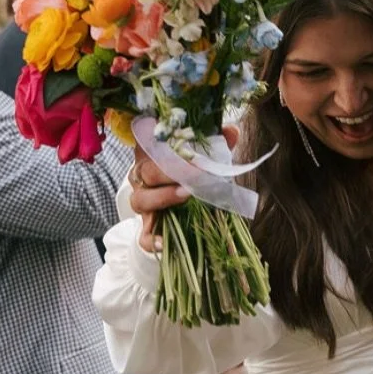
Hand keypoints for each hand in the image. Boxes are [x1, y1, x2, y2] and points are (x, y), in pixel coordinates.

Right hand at [130, 122, 237, 249]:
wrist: (179, 205)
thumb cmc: (190, 174)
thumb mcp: (203, 157)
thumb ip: (216, 143)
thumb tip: (231, 131)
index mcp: (151, 155)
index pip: (146, 142)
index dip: (161, 142)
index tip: (181, 142)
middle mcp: (141, 177)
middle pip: (147, 172)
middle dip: (170, 171)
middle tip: (195, 173)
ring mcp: (142, 202)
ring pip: (140, 200)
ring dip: (162, 197)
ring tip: (186, 195)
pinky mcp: (147, 227)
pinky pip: (143, 236)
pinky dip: (153, 240)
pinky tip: (165, 242)